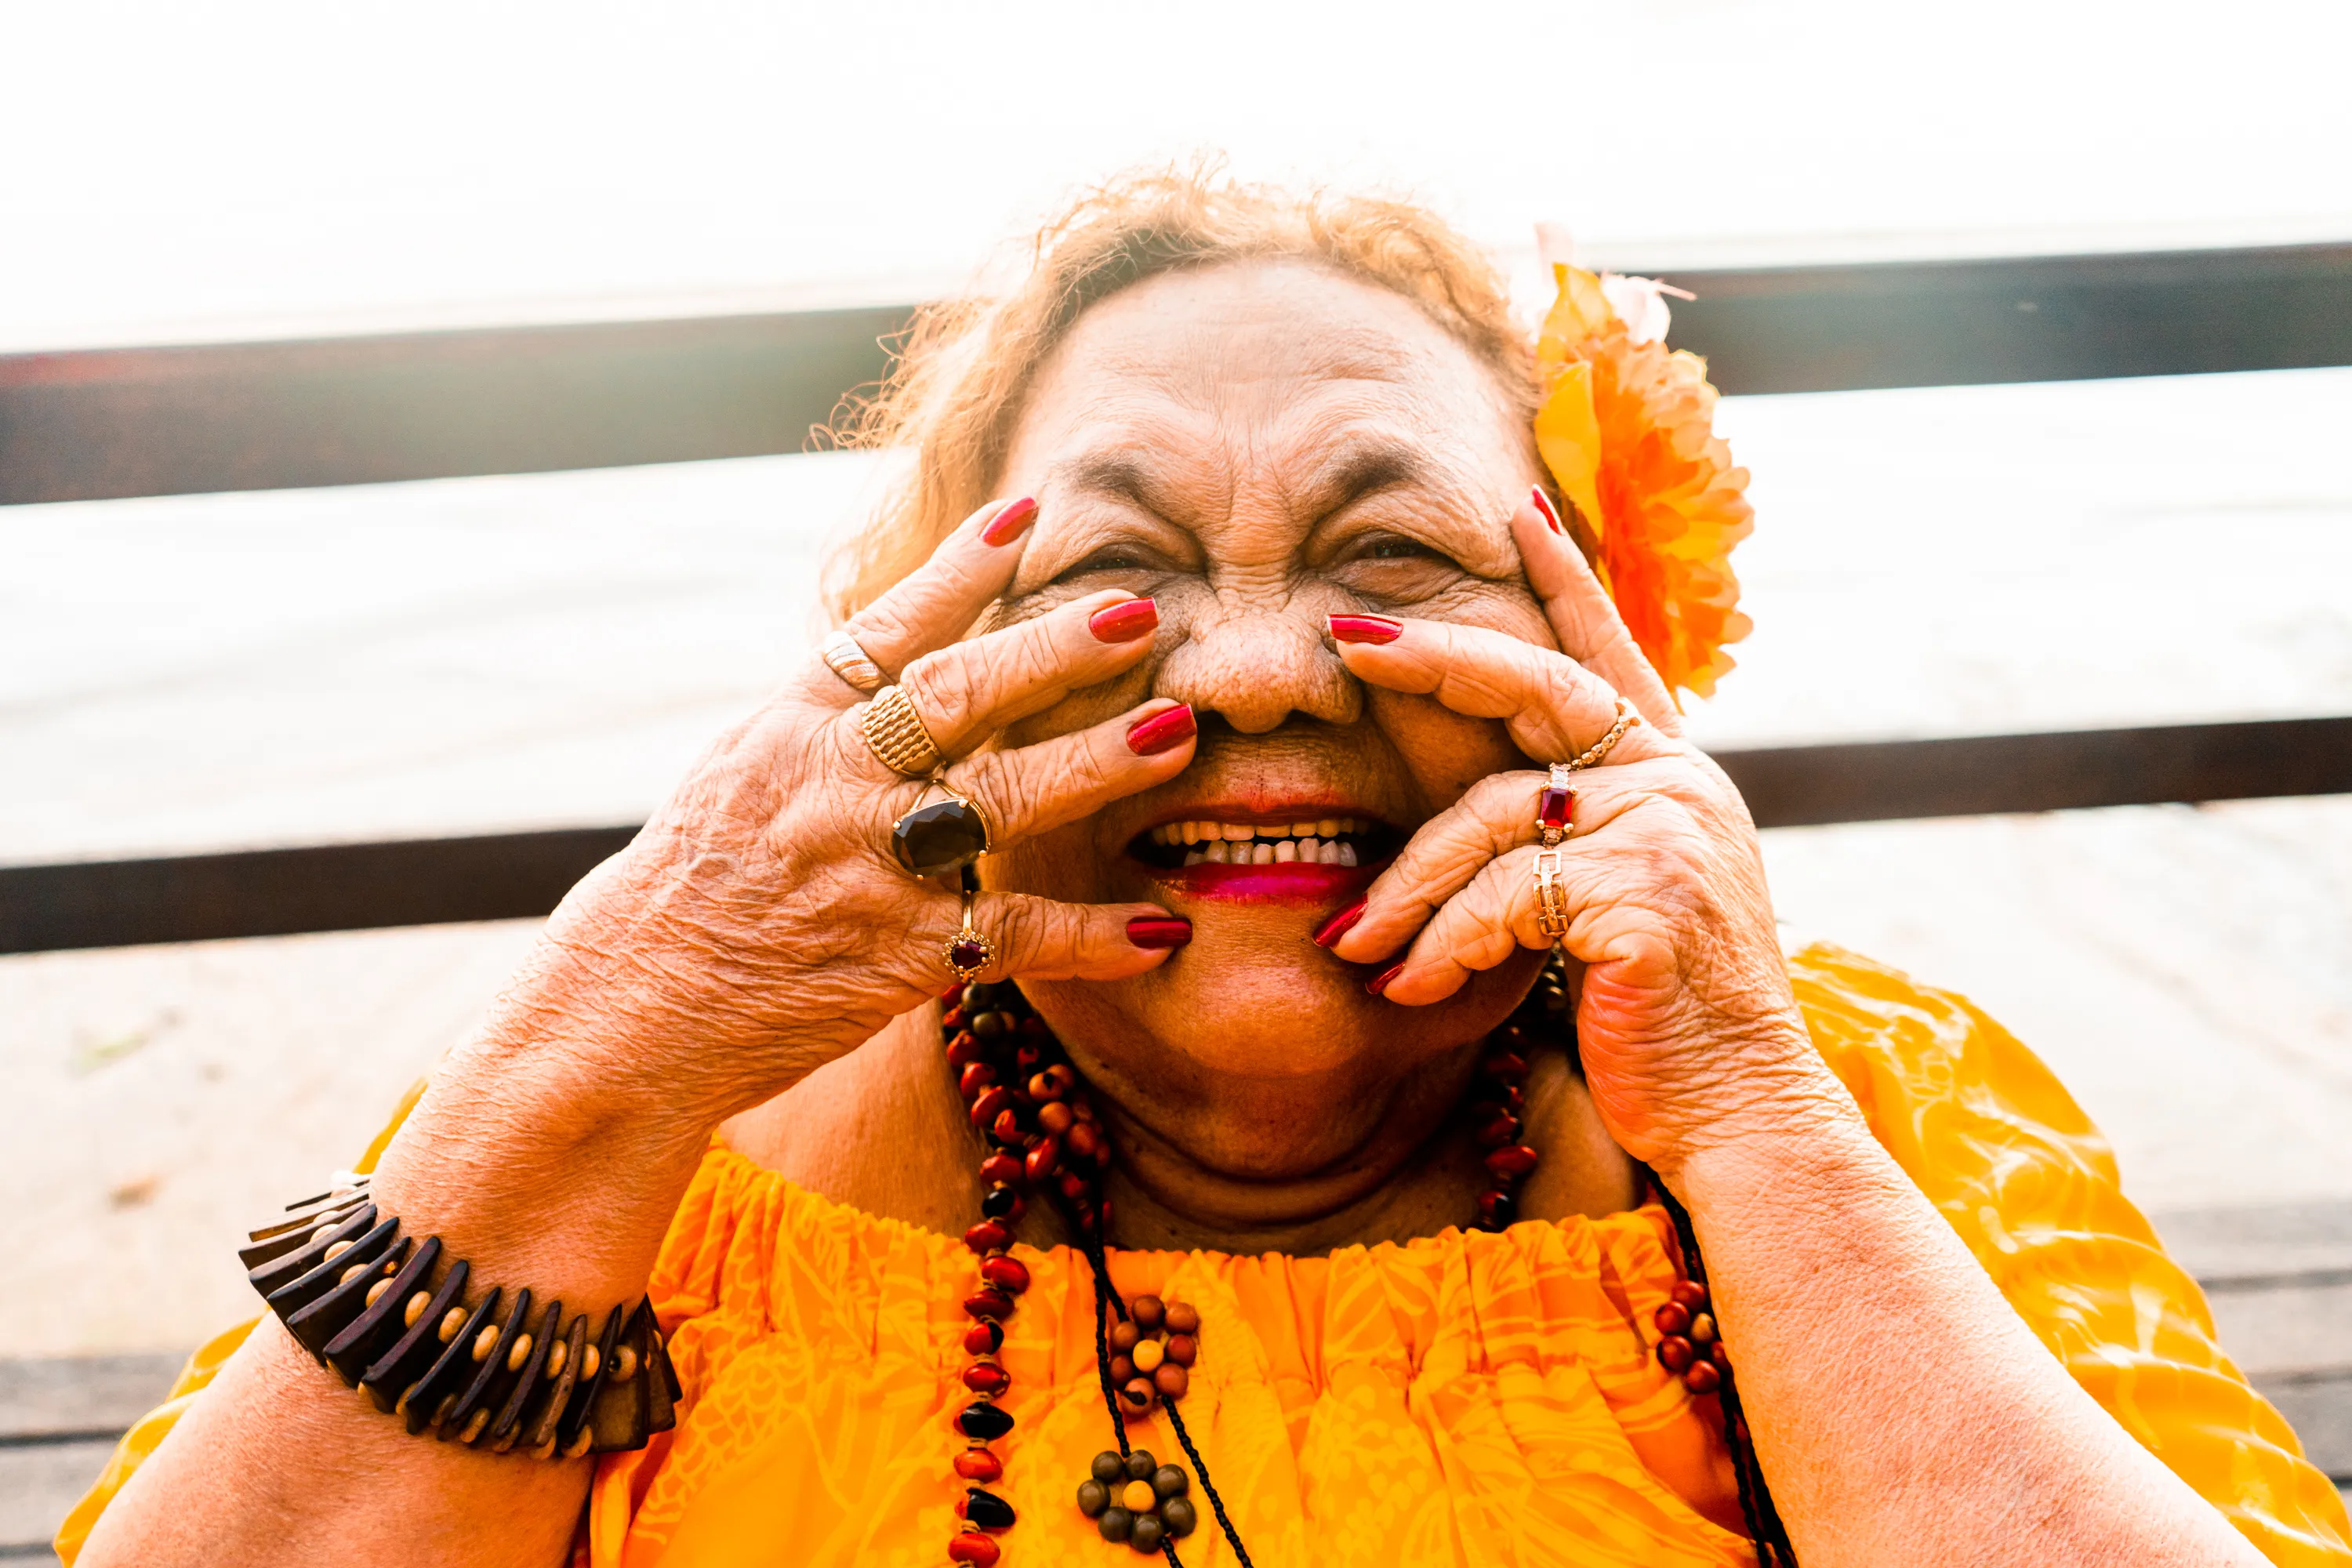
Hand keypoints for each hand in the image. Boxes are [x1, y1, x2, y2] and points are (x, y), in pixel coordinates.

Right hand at [514, 496, 1200, 1127]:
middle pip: (954, 696)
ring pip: (998, 801)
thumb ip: (829, 719)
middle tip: (1138, 613)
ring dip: (1093, 763)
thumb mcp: (740, 773)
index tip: (1026, 513)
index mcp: (789, 727)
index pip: (882, 630)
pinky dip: (1091, 937)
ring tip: (1176, 731)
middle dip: (1050, 649)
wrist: (626, 1014)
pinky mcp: (895, 959)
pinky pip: (1014, 937)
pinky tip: (1158, 930)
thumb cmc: (687, 889)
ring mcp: (865, 868)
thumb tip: (908, 652)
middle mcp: (830, 783)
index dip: (957, 570)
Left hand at [1324, 489, 1847, 1172]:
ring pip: (1491, 818)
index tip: (1517, 509)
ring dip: (1408, 889)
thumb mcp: (1622, 902)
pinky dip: (1443, 945)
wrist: (1738, 1115)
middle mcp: (1679, 784)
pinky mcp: (1642, 897)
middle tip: (1346, 641)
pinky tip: (1413, 990)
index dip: (1564, 580)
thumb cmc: (1664, 1020)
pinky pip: (1501, 897)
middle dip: (1432, 657)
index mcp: (1674, 776)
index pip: (1611, 654)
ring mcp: (1667, 833)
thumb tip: (1478, 806)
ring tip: (1355, 944)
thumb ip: (1574, 834)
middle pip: (1534, 687)